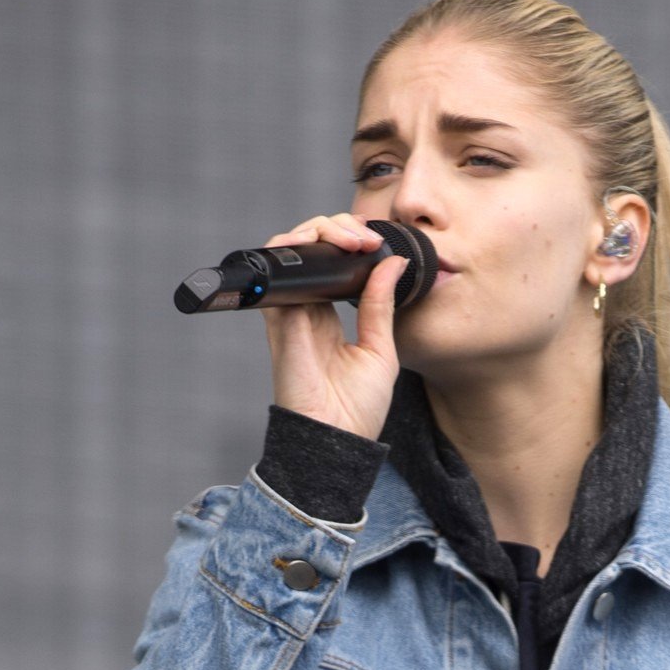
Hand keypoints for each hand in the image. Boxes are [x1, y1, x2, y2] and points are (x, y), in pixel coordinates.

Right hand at [260, 212, 407, 439]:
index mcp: (328, 318)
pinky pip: (277, 270)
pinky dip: (296, 248)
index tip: (375, 243)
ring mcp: (290, 312)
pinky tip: (326, 246)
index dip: (348, 243)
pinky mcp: (280, 318)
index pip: (330, 263)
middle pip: (310, 249)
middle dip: (337, 229)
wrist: (337, 440)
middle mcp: (305, 310)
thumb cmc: (357, 408)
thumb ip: (380, 304)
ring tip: (351, 239)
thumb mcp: (380, 348)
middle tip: (365, 237)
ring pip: (291, 250)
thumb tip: (392, 263)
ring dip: (320, 232)